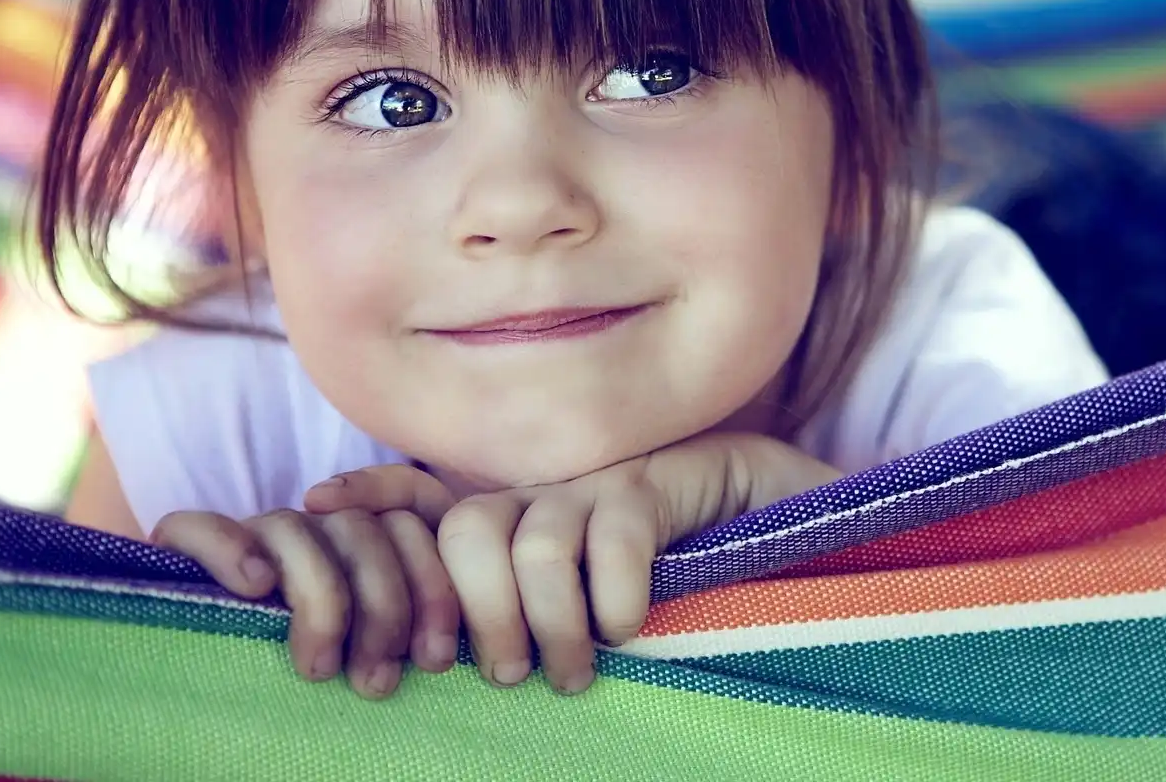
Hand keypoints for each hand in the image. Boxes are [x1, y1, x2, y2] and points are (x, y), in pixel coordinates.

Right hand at [148, 463, 457, 698]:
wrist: (201, 684)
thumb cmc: (312, 674)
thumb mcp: (368, 652)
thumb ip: (405, 630)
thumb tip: (447, 656)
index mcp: (367, 540)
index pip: (412, 527)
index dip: (432, 589)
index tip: (435, 658)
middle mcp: (313, 525)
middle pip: (363, 531)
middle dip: (383, 608)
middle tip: (376, 681)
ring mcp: (254, 532)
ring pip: (296, 529)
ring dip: (319, 600)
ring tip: (318, 668)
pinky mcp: (183, 545)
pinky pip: (201, 525)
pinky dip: (230, 549)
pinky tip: (254, 587)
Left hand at [416, 433, 838, 694]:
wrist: (795, 526)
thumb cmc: (690, 592)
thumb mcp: (598, 622)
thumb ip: (545, 631)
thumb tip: (478, 685)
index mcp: (526, 528)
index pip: (434, 522)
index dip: (401, 544)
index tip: (370, 572)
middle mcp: (555, 498)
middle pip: (465, 530)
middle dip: (477, 611)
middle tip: (513, 677)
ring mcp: (608, 484)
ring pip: (533, 540)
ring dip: (549, 621)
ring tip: (577, 674)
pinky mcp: (665, 479)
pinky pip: (614, 530)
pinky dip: (614, 593)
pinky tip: (633, 626)